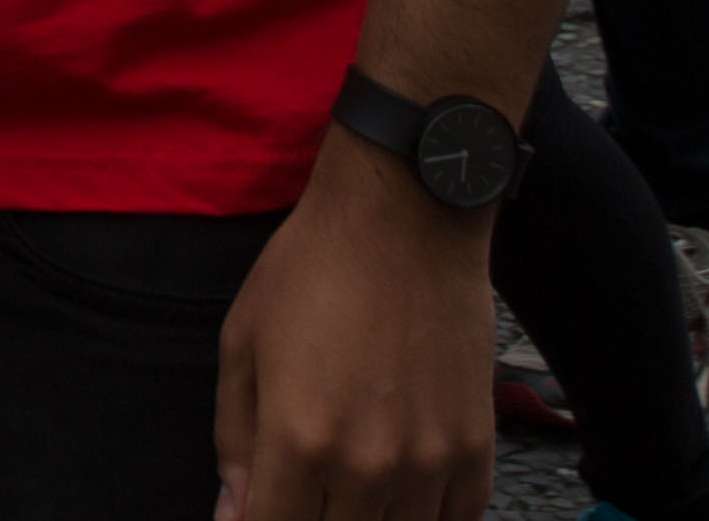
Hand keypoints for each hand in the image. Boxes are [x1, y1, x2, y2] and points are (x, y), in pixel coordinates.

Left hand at [213, 134, 499, 520]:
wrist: (405, 216)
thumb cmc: (315, 267)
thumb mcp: (242, 344)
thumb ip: (234, 441)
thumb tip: (233, 513)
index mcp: (298, 439)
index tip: (258, 509)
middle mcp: (367, 464)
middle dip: (308, 517)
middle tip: (303, 485)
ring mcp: (429, 462)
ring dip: (367, 518)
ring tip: (348, 482)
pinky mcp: (475, 449)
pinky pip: (454, 520)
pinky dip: (425, 516)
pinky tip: (401, 491)